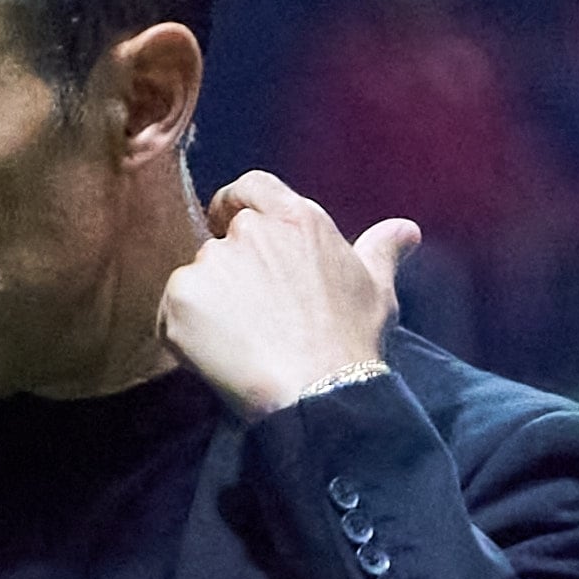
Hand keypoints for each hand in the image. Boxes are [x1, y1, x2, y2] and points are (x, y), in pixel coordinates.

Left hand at [156, 173, 417, 418]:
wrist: (316, 391)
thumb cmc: (350, 341)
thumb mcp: (377, 290)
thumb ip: (382, 251)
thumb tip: (406, 230)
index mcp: (295, 219)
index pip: (250, 187)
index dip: (234, 204)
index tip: (227, 221)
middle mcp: (249, 232)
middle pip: (222, 240)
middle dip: (229, 272)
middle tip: (250, 314)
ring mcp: (211, 264)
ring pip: (196, 278)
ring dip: (208, 304)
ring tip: (239, 343)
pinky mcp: (182, 300)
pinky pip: (171, 312)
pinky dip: (184, 333)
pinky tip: (215, 357)